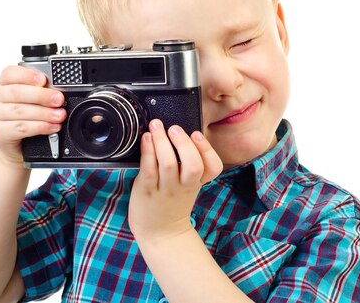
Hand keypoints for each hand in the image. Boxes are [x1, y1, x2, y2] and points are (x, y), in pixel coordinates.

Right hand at [0, 65, 66, 166]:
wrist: (18, 143)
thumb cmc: (25, 116)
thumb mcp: (31, 99)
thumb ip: (41, 91)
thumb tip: (59, 92)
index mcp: (4, 84)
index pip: (10, 73)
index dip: (27, 75)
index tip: (43, 80)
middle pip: (16, 92)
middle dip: (41, 95)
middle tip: (59, 100)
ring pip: (19, 111)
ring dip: (43, 113)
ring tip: (59, 115)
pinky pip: (21, 128)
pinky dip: (39, 127)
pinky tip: (52, 127)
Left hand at [128, 119, 222, 242]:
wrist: (160, 233)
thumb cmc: (172, 204)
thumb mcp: (189, 186)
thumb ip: (188, 165)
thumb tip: (180, 133)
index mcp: (197, 183)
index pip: (213, 167)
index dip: (207, 149)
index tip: (197, 134)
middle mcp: (184, 186)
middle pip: (193, 164)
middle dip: (184, 142)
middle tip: (174, 128)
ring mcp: (165, 190)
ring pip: (168, 163)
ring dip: (162, 141)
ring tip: (156, 127)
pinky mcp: (147, 190)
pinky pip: (148, 169)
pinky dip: (147, 151)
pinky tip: (145, 139)